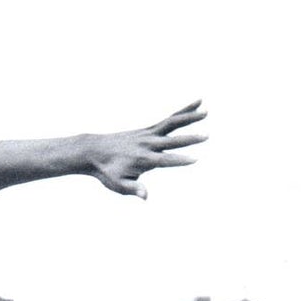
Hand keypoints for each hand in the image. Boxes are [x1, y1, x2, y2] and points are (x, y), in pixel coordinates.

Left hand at [87, 100, 207, 198]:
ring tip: (206, 111)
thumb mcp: (117, 184)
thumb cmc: (106, 171)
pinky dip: (182, 112)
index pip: (165, 161)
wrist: (94, 151)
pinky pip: (168, 120)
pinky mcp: (148, 129)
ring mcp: (148, 135)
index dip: (179, 161)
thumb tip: (146, 197)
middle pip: (172, 141)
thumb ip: (133, 189)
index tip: (194, 160)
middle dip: (189, 139)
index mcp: (143, 160)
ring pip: (172, 123)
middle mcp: (148, 144)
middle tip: (207, 137)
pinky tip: (197, 104)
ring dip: (189, 117)